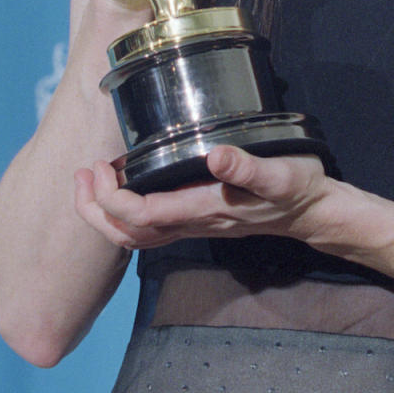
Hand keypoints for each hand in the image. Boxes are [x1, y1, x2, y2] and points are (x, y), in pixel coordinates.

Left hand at [73, 146, 335, 250]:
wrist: (311, 212)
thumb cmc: (297, 188)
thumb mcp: (280, 173)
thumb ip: (248, 168)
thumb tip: (217, 155)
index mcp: (204, 209)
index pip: (141, 216)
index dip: (111, 199)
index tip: (98, 168)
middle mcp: (192, 223)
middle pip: (127, 234)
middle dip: (94, 210)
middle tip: (82, 174)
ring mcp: (193, 225)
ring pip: (134, 237)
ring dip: (104, 213)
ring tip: (89, 181)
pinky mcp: (197, 218)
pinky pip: (148, 229)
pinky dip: (124, 214)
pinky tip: (123, 190)